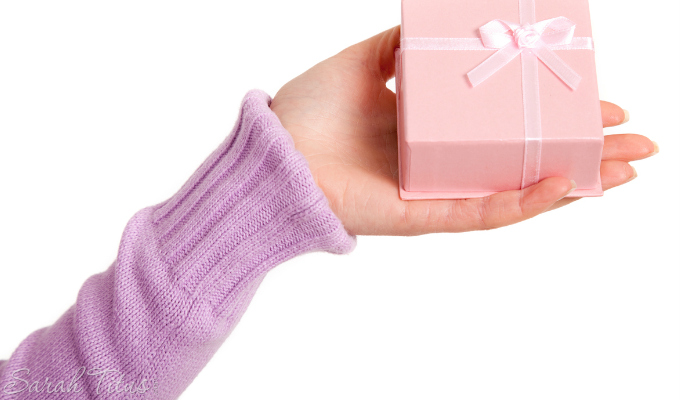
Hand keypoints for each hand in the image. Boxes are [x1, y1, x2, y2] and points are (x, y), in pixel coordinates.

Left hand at [270, 26, 657, 235]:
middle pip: (529, 161)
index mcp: (436, 129)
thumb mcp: (363, 60)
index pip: (511, 126)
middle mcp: (445, 163)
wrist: (272, 153)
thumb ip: (401, 45)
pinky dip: (526, 201)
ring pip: (519, 191)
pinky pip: (485, 211)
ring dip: (576, 183)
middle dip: (586, 155)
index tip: (602, 103)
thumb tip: (439, 22)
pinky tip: (564, 183)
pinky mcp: (424, 216)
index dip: (558, 117)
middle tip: (639, 146)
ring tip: (626, 172)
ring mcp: (439, 193)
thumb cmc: (308, 110)